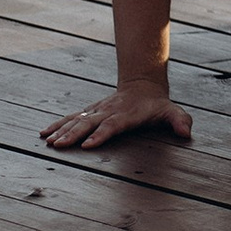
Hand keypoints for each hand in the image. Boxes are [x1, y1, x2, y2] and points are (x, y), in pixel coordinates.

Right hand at [41, 79, 191, 149]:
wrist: (142, 86)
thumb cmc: (157, 105)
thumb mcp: (172, 112)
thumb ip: (180, 121)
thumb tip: (187, 133)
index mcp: (127, 114)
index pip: (112, 125)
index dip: (101, 134)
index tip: (88, 144)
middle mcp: (108, 111)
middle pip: (89, 123)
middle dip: (74, 134)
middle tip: (59, 145)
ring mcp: (97, 111)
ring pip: (77, 120)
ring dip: (62, 130)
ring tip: (47, 141)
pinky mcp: (90, 111)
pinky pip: (71, 118)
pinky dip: (57, 124)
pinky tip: (44, 133)